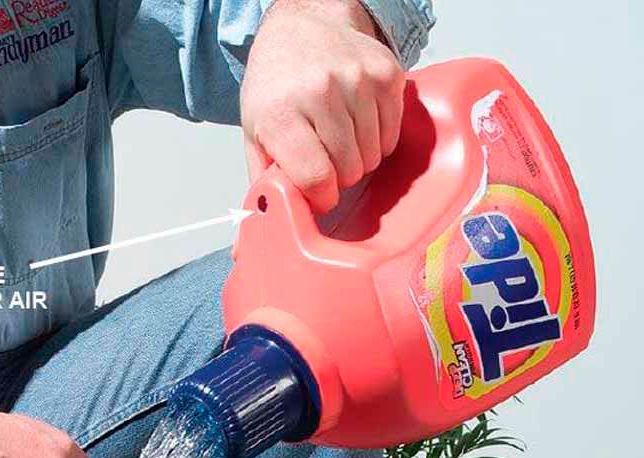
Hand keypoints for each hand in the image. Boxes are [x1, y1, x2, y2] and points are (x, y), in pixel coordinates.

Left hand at [241, 0, 404, 212]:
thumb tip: (251, 242)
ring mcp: (357, 79)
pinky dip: (378, 140)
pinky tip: (358, 126)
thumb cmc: (276, 88)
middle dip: (339, 178)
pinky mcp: (386, 72)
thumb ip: (261, 186)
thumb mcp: (255, 136)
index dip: (321, 198)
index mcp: (281, 114)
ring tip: (340, 142)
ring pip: (373, 155)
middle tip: (326, 162)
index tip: (319, 196)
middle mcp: (320, 92)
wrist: (300, 28)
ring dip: (359, 160)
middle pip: (349, 170)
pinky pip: (392, 133)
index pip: (316, 177)